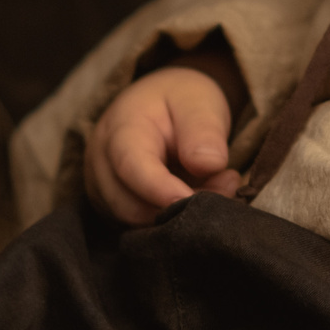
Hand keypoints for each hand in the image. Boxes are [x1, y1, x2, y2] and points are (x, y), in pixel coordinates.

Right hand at [84, 66, 239, 224]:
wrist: (161, 104)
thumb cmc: (180, 102)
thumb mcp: (199, 102)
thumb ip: (204, 130)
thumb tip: (209, 164)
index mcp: (120, 130)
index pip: (131, 167)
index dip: (161, 190)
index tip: (193, 201)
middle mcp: (101, 164)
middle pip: (131, 205)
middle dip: (180, 206)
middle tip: (228, 182)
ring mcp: (102, 189)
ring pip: (137, 222)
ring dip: (179, 216)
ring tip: (218, 184)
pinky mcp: (113, 208)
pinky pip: (140, 228)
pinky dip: (171, 221)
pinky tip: (197, 197)